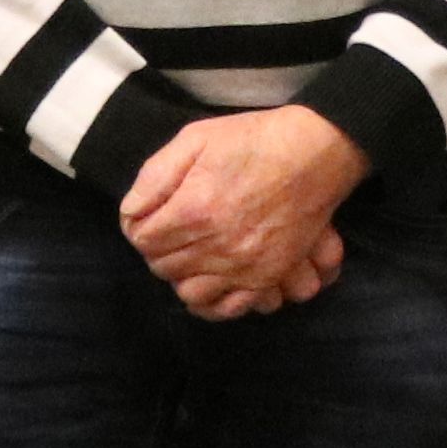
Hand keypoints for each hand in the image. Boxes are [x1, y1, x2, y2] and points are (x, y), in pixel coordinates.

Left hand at [120, 108, 367, 320]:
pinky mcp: (267, 276)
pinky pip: (229, 307)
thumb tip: (131, 212)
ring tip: (191, 254)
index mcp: (194, 210)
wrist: (315, 153)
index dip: (140, 227)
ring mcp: (244, 266)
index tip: (149, 217)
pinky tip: (211, 281)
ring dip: (183, 275)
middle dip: (160, 249)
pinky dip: (213, 301)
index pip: (143, 239)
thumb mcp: (195, 139)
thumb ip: (155, 176)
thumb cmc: (253, 141)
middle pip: (163, 267)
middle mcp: (216, 246)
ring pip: (190, 293)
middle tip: (171, 231)